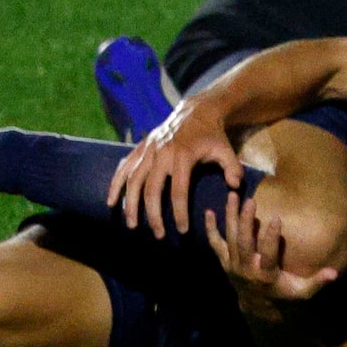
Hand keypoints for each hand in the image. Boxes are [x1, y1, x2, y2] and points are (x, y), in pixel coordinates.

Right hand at [107, 96, 240, 237]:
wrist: (195, 111)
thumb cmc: (212, 136)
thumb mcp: (226, 150)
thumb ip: (232, 168)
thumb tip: (234, 187)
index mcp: (182, 156)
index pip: (179, 191)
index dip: (180, 212)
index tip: (182, 231)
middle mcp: (161, 154)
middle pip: (152, 189)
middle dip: (153, 215)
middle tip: (158, 234)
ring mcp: (148, 150)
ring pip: (133, 180)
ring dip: (130, 204)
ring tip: (131, 225)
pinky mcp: (140, 148)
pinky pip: (124, 167)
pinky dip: (115, 184)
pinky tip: (111, 201)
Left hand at [203, 184, 341, 303]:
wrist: (258, 306)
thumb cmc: (284, 294)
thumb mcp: (302, 292)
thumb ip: (318, 281)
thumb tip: (335, 273)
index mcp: (266, 275)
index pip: (267, 254)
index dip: (271, 237)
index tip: (276, 218)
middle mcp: (247, 269)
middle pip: (243, 243)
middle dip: (245, 222)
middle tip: (249, 201)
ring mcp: (233, 265)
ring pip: (229, 238)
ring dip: (230, 217)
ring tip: (232, 196)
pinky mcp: (225, 262)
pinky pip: (215, 244)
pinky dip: (210, 229)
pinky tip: (208, 211)